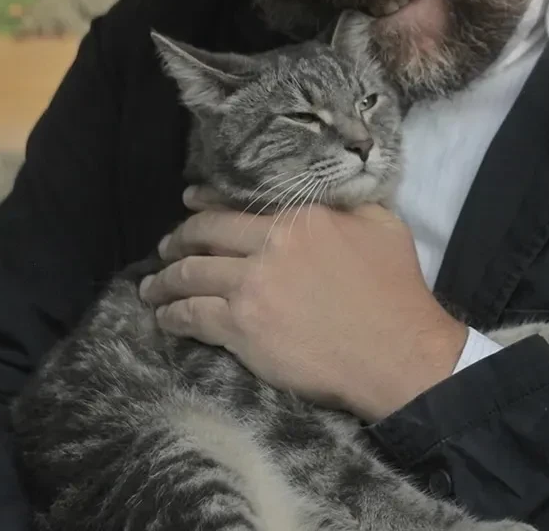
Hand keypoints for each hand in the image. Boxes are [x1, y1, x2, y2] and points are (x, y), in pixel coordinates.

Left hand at [140, 187, 467, 421]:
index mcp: (301, 218)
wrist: (395, 352)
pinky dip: (173, 315)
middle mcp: (269, 246)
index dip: (206, 202)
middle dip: (178, 239)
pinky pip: (192, 316)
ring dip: (165, 280)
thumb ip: (349, 205)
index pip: (239, 204)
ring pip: (190, 275)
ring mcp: (251, 287)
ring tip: (152, 286)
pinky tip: (165, 317)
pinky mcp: (242, 328)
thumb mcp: (383, 226)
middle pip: (205, 235)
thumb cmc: (396, 291)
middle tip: (165, 248)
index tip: (189, 201)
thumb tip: (331, 195)